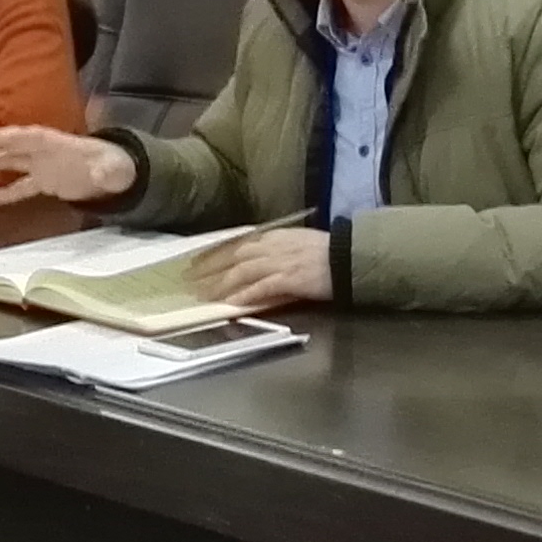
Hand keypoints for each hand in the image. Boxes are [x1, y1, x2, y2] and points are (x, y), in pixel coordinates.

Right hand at [0, 127, 136, 206]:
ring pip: (14, 163)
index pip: (29, 137)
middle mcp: (46, 152)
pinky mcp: (45, 183)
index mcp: (59, 143)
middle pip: (16, 146)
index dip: (8, 136)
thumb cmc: (114, 164)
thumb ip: (106, 170)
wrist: (116, 174)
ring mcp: (44, 167)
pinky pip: (22, 187)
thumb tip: (98, 175)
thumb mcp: (114, 167)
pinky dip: (7, 193)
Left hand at [193, 228, 333, 311]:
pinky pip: (260, 288)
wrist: (352, 257)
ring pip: (241, 272)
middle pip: (233, 256)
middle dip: (209, 269)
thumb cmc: (331, 253)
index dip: (215, 254)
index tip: (197, 263)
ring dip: (220, 284)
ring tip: (203, 295)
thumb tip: (260, 261)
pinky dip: (243, 295)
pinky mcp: (288, 278)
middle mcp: (273, 246)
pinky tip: (230, 304)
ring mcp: (280, 262)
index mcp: (276, 237)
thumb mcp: (300, 244)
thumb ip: (279, 250)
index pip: (238, 244)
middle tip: (189, 280)